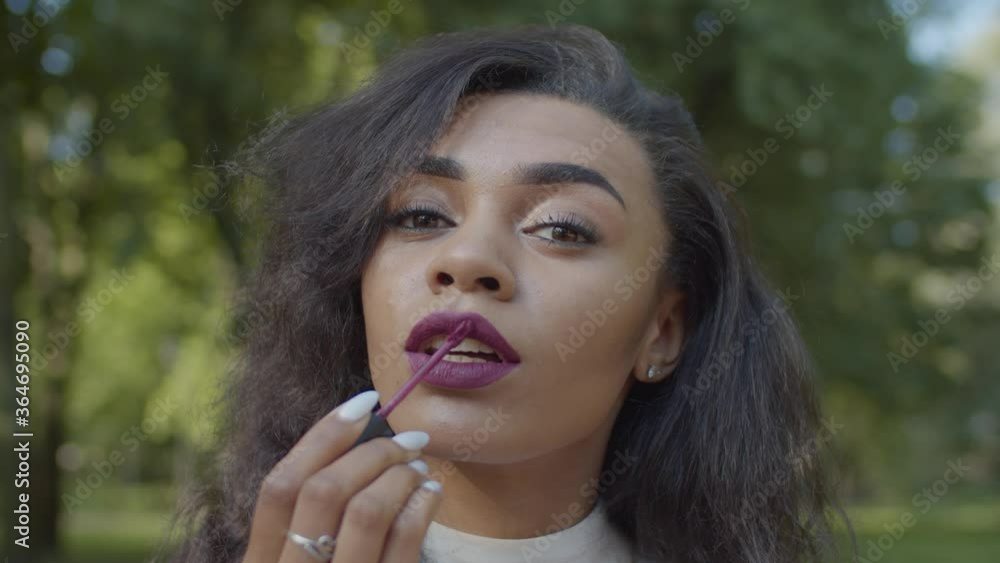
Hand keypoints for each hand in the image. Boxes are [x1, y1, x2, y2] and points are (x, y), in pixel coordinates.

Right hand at [241, 390, 442, 562]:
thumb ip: (310, 522)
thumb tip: (356, 445)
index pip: (278, 486)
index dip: (322, 436)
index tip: (363, 403)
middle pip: (321, 490)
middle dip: (371, 450)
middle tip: (406, 437)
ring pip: (365, 511)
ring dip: (398, 474)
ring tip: (418, 465)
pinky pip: (404, 546)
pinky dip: (421, 507)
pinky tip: (430, 494)